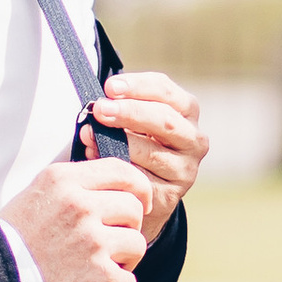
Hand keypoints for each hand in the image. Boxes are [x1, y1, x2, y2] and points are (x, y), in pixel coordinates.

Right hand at [0, 159, 147, 281]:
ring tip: (96, 268)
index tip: (140, 202)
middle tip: (108, 244)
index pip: (122, 170)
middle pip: (134, 208)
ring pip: (137, 244)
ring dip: (123, 260)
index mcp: (64, 181)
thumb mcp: (36, 196)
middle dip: (127, 227)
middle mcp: (81, 206)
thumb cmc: (10, 244)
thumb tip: (112, 183)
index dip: (138, 188)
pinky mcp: (101, 277)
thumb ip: (74, 186)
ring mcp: (93, 242)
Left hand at [94, 67, 205, 240]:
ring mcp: (185, 169)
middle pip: (164, 119)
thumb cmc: (136, 143)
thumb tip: (100, 103)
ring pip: (151, 153)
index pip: (165, 91)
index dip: (137, 86)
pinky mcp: (170, 196)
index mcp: (187, 111)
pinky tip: (98, 160)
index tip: (109, 87)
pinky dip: (117, 168)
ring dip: (117, 142)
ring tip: (88, 136)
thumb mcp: (137, 119)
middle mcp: (193, 139)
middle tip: (100, 109)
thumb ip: (126, 105)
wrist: (145, 190)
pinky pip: (141, 180)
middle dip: (129, 112)